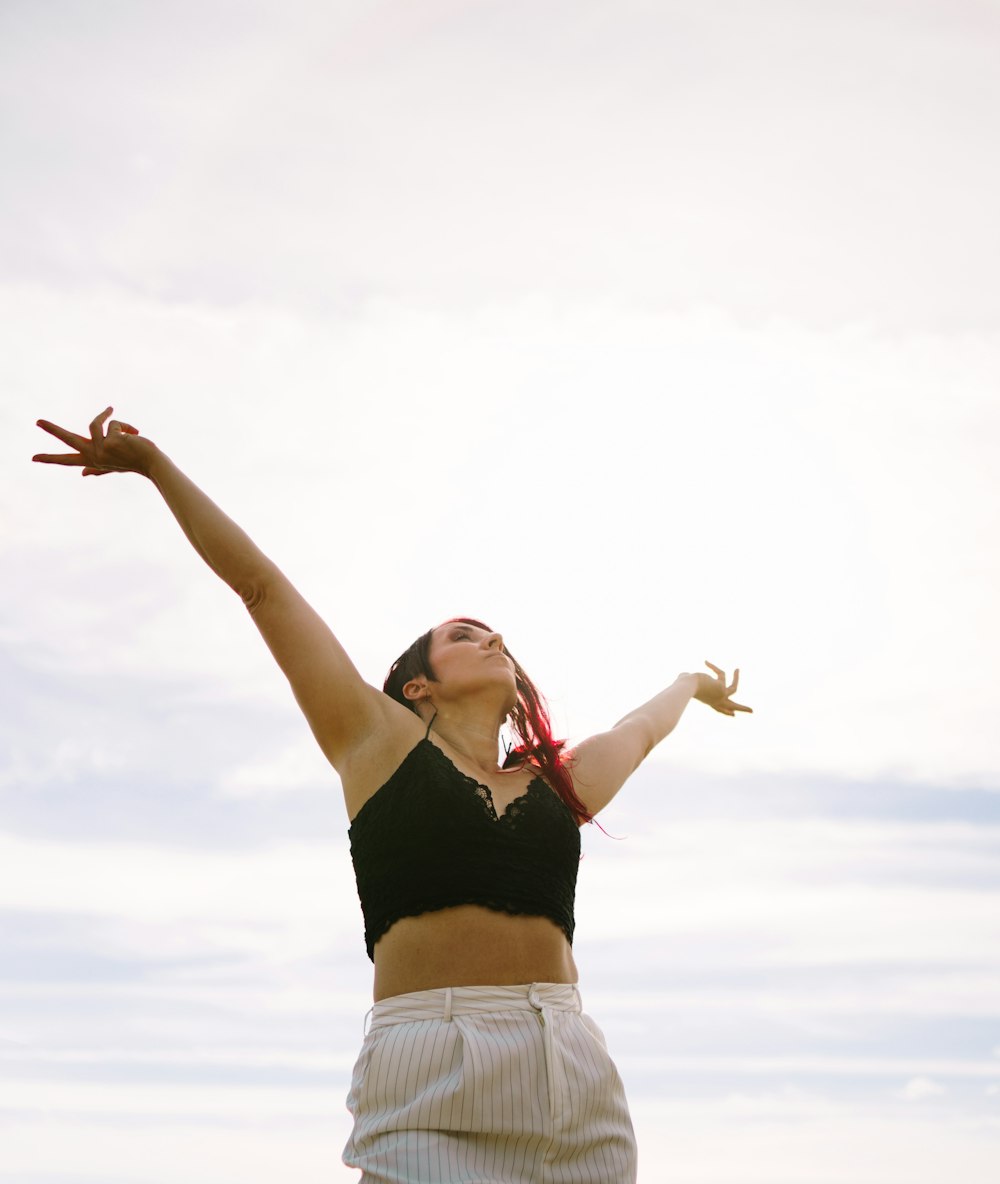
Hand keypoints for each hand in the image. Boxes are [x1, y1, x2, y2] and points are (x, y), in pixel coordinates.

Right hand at [33, 407, 156, 476]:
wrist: (152, 463)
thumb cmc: (134, 462)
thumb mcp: (112, 465)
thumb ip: (97, 468)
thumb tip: (83, 474)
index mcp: (92, 461)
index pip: (68, 460)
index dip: (51, 459)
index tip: (33, 458)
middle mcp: (94, 456)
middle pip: (68, 440)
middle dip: (52, 429)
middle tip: (37, 421)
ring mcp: (101, 449)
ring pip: (93, 424)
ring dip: (104, 414)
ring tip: (112, 410)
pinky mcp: (110, 441)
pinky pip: (112, 423)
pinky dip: (124, 425)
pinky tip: (134, 433)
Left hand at [689, 662, 751, 715]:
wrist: (687, 687)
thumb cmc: (682, 686)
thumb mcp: (684, 686)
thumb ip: (686, 681)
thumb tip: (683, 675)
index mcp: (709, 703)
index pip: (719, 708)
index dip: (726, 712)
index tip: (733, 715)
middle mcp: (716, 701)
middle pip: (732, 706)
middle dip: (743, 708)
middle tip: (752, 711)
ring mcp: (720, 696)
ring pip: (734, 689)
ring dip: (736, 678)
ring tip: (737, 669)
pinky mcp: (722, 688)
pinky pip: (721, 673)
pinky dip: (712, 667)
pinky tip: (705, 662)